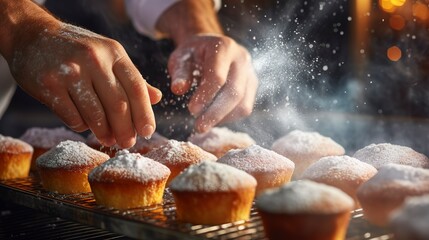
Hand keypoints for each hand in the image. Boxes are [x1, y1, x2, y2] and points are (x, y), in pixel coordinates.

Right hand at [10, 22, 161, 147]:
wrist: (33, 35)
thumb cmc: (78, 49)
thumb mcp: (109, 55)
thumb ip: (132, 77)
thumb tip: (157, 98)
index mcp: (114, 52)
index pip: (137, 88)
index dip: (145, 114)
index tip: (148, 132)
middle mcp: (94, 59)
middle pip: (118, 105)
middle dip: (126, 129)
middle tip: (128, 143)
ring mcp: (70, 71)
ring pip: (95, 114)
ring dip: (104, 132)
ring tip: (109, 140)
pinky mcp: (49, 84)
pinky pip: (72, 116)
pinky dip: (81, 126)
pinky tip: (84, 125)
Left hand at [168, 34, 257, 131]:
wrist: (211, 46)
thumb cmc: (194, 53)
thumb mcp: (181, 57)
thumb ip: (179, 72)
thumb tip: (178, 89)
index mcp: (224, 48)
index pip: (218, 77)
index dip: (205, 96)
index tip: (191, 110)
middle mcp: (242, 59)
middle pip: (234, 92)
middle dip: (215, 113)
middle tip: (199, 127)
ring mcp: (250, 73)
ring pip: (243, 103)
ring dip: (223, 118)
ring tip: (204, 123)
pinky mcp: (252, 86)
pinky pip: (245, 107)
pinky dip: (229, 117)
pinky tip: (214, 118)